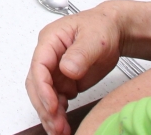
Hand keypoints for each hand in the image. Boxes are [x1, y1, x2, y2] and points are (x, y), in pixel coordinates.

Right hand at [26, 6, 130, 134]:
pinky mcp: (64, 82)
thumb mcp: (95, 37)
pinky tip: (63, 126)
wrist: (114, 31)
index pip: (39, 66)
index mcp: (50, 40)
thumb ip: (80, 53)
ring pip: (44, 97)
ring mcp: (55, 71)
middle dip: (44, 106)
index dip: (43, 88)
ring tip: (60, 131)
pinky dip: (58, 115)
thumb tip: (67, 69)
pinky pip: (56, 101)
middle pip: (36, 85)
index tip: (52, 105)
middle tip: (56, 124)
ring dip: (50, 115)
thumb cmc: (101, 26)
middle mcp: (49, 57)